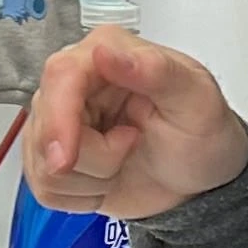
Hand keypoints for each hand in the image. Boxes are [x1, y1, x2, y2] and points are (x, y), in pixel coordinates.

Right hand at [22, 28, 247, 221]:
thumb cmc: (204, 134)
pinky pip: (44, 189)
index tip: (67, 159)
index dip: (59, 120)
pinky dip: (82, 196)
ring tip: (126, 157)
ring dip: (92, 178)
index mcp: (107, 51)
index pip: (60, 76)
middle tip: (133, 144)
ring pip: (43, 165)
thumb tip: (106, 53)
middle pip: (47, 129)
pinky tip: (108, 178)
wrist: (203, 180)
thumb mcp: (197, 100)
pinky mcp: (53, 157)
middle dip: (95, 157)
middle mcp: (74, 82)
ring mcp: (59, 121)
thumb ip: (156, 71)